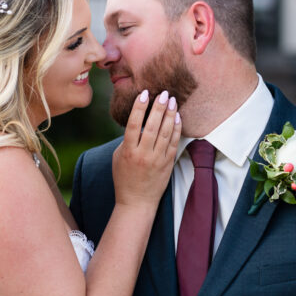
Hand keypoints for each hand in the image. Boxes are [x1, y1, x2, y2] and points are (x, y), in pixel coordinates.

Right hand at [113, 89, 180, 208]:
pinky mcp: (167, 164)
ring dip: (170, 115)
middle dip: (159, 107)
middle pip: (153, 126)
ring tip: (173, 101)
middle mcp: (143, 154)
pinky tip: (178, 118)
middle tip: (164, 93)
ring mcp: (157, 159)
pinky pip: (174, 143)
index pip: (134, 124)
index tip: (144, 94)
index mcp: (128, 151)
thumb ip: (127, 140)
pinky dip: (176, 129)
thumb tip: (136, 123)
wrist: (136, 202)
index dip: (139, 107)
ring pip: (166, 133)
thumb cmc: (124, 178)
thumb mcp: (118, 157)